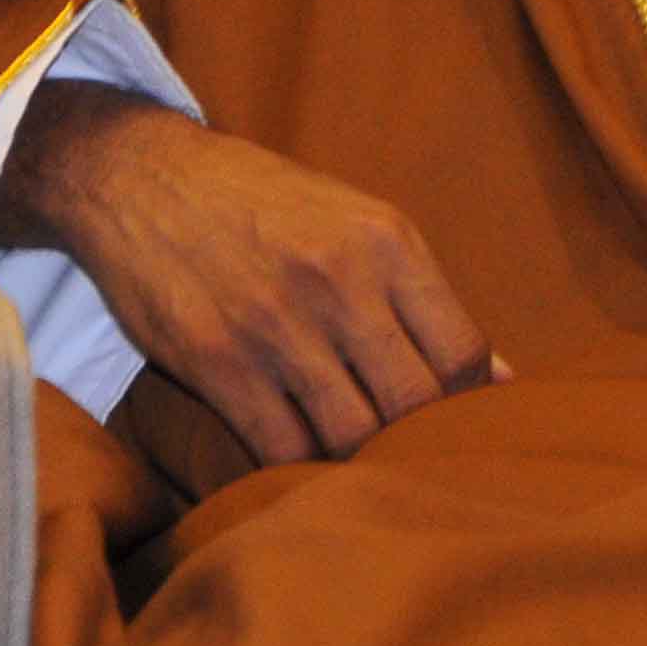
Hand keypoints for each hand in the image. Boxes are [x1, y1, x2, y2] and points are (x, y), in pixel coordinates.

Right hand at [0, 81, 502, 465]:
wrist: (146, 179)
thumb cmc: (269, 206)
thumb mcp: (361, 223)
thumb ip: (425, 299)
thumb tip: (500, 377)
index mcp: (388, 243)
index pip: (463, 350)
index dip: (470, 400)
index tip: (459, 418)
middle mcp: (339, 282)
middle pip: (415, 401)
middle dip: (421, 439)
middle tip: (410, 450)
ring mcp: (274, 325)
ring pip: (351, 433)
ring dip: (361, 458)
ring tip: (360, 459)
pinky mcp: (213, 362)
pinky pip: (279, 446)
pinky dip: (299, 466)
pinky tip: (302, 457)